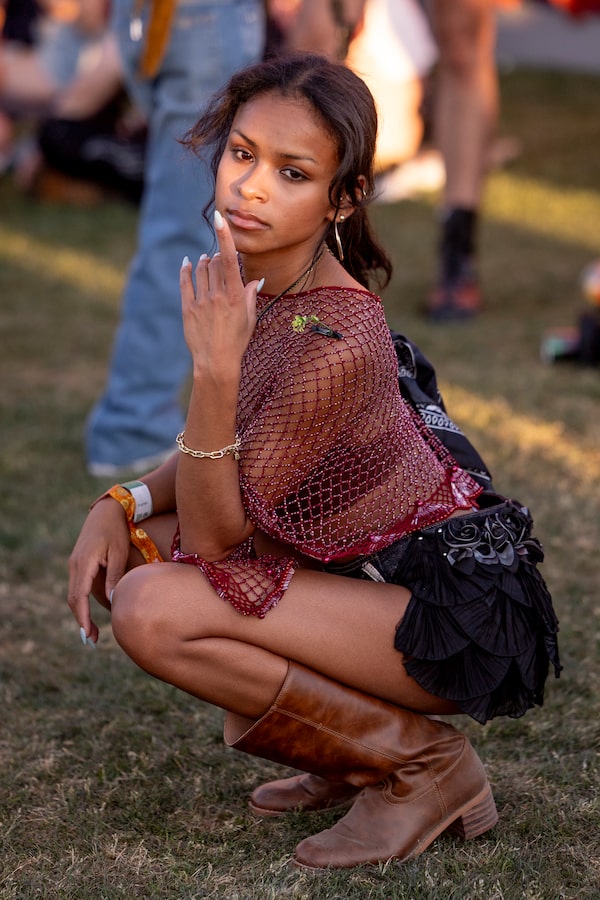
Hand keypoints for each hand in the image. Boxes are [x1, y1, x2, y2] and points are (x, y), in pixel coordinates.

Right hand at [67, 498, 129, 642]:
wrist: (109, 510)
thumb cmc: (117, 530)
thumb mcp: (119, 554)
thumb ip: (115, 578)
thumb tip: (113, 602)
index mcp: (83, 563)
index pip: (79, 597)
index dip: (82, 617)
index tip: (88, 634)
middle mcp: (75, 565)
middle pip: (74, 599)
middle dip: (82, 620)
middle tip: (93, 639)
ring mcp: (76, 564)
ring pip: (77, 593)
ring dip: (85, 611)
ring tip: (98, 630)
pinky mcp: (81, 563)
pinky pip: (83, 585)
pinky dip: (89, 599)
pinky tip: (104, 607)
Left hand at [180, 211, 261, 377]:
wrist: (216, 362)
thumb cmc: (238, 342)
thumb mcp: (250, 319)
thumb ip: (251, 297)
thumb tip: (256, 281)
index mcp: (236, 296)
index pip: (229, 259)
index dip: (225, 237)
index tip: (220, 219)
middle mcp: (218, 294)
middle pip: (214, 263)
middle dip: (217, 256)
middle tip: (219, 257)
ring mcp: (201, 300)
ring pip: (201, 270)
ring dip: (203, 261)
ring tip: (205, 259)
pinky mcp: (188, 308)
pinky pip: (186, 282)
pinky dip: (186, 270)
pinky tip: (187, 263)